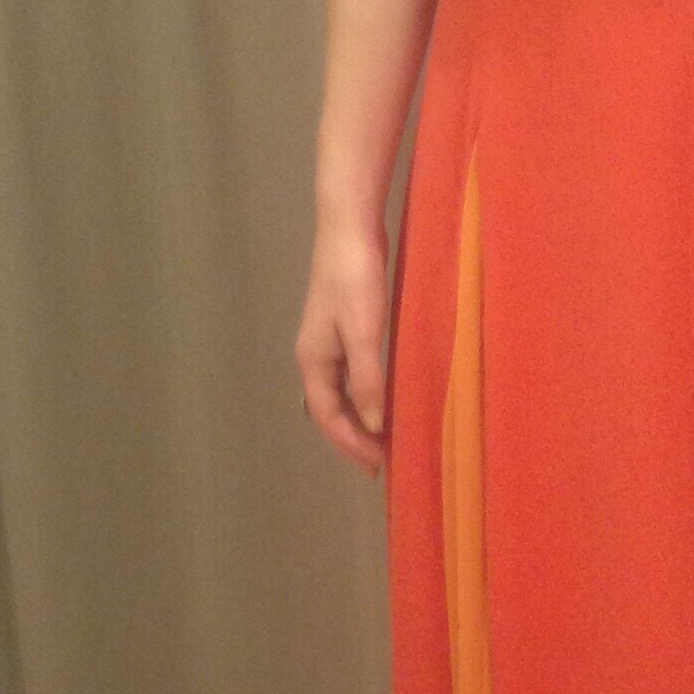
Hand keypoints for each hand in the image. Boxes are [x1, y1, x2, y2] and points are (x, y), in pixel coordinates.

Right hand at [297, 220, 389, 472]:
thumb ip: (367, 379)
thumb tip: (372, 424)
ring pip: (336, 393)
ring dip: (355, 419)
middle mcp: (314, 355)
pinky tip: (380, 396)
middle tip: (379, 462)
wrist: (348, 228)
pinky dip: (361, 395)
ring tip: (380, 439)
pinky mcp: (342, 325)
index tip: (377, 466)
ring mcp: (326, 340)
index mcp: (313, 360)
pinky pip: (348, 375)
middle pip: (328, 409)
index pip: (327, 417)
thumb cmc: (354, 279)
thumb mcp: (363, 332)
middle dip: (351, 438)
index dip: (351, 444)